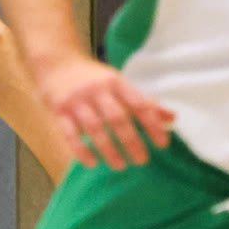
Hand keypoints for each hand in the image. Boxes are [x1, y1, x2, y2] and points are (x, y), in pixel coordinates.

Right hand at [35, 54, 173, 169]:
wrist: (56, 63)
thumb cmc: (93, 77)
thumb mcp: (118, 83)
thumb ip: (142, 101)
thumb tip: (171, 118)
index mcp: (116, 82)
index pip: (138, 104)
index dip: (152, 124)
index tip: (162, 144)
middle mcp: (97, 90)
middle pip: (117, 118)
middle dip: (131, 141)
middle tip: (142, 160)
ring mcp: (76, 101)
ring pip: (94, 128)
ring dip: (108, 149)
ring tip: (119, 165)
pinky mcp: (59, 111)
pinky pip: (70, 134)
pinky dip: (81, 150)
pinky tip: (92, 163)